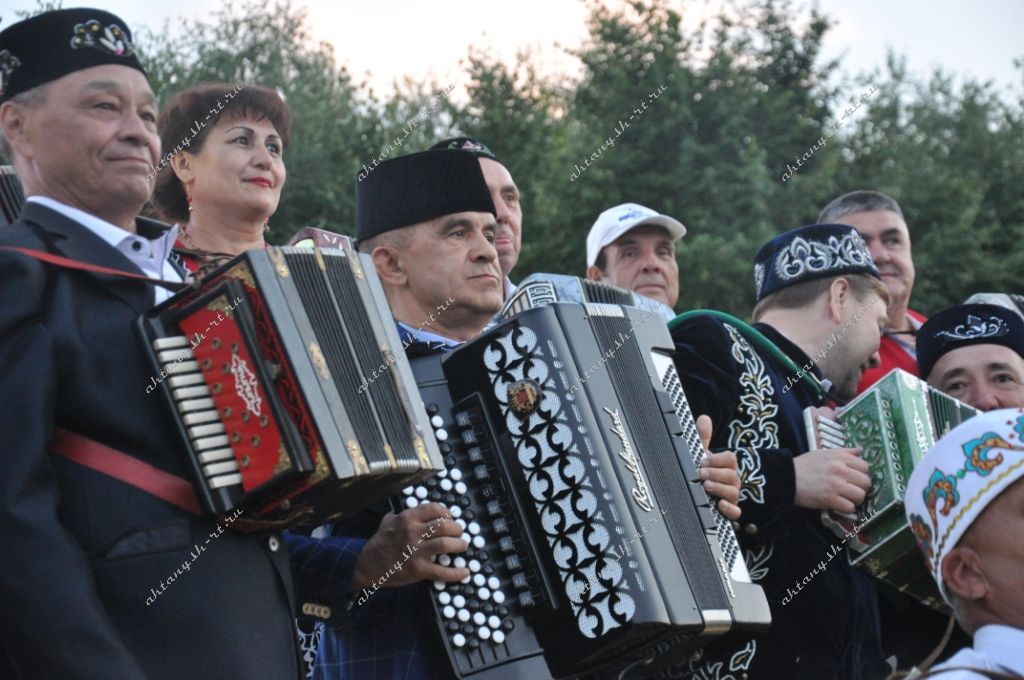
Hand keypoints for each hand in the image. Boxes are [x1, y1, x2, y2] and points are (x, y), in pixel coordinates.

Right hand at [352, 503, 468, 589]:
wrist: (366, 566)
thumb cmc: (378, 544)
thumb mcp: (386, 523)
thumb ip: (398, 515)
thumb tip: (405, 511)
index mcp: (407, 518)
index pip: (435, 509)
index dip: (447, 513)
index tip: (450, 519)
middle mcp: (413, 532)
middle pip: (445, 525)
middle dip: (457, 529)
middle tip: (459, 533)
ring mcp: (416, 551)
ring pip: (446, 544)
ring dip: (459, 545)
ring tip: (462, 546)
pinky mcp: (418, 569)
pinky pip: (441, 571)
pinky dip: (456, 573)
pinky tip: (464, 572)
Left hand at [695, 414, 740, 519]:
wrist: (690, 494)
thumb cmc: (698, 473)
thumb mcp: (698, 455)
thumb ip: (702, 438)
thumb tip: (704, 418)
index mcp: (724, 466)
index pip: (731, 459)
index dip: (718, 459)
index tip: (703, 460)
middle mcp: (730, 481)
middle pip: (733, 475)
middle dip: (716, 473)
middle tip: (700, 473)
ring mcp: (730, 496)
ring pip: (734, 492)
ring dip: (719, 488)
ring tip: (705, 487)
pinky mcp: (728, 511)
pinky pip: (736, 512)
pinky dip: (729, 509)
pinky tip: (719, 504)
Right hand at [793, 447, 870, 513]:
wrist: (785, 477)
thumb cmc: (804, 465)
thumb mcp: (823, 452)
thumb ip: (844, 452)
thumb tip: (860, 450)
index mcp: (840, 457)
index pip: (865, 467)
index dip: (861, 474)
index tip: (853, 478)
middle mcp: (840, 470)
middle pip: (866, 482)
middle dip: (860, 488)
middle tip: (851, 490)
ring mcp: (836, 485)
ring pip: (860, 496)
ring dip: (855, 500)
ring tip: (846, 499)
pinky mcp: (829, 499)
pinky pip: (849, 507)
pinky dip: (846, 509)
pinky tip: (839, 505)